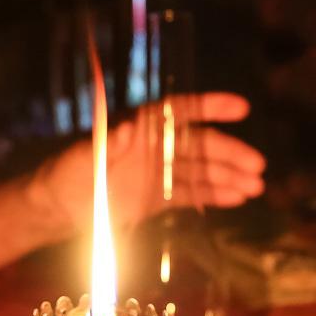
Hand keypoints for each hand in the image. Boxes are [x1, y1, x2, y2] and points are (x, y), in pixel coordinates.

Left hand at [0, 92, 264, 270]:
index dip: (210, 107)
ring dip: (229, 177)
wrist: (57, 208)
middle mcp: (153, 147)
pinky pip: (191, 193)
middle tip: (258, 165)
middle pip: (199, 145)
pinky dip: (215, 195)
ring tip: (257, 187)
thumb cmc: (67, 172)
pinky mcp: (156, 198)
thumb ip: (110, 142)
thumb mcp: (86, 155)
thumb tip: (132, 125)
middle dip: (229, 153)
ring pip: (201, 171)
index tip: (240, 108)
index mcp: (139, 128)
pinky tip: (239, 198)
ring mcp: (157, 172)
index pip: (179, 112)